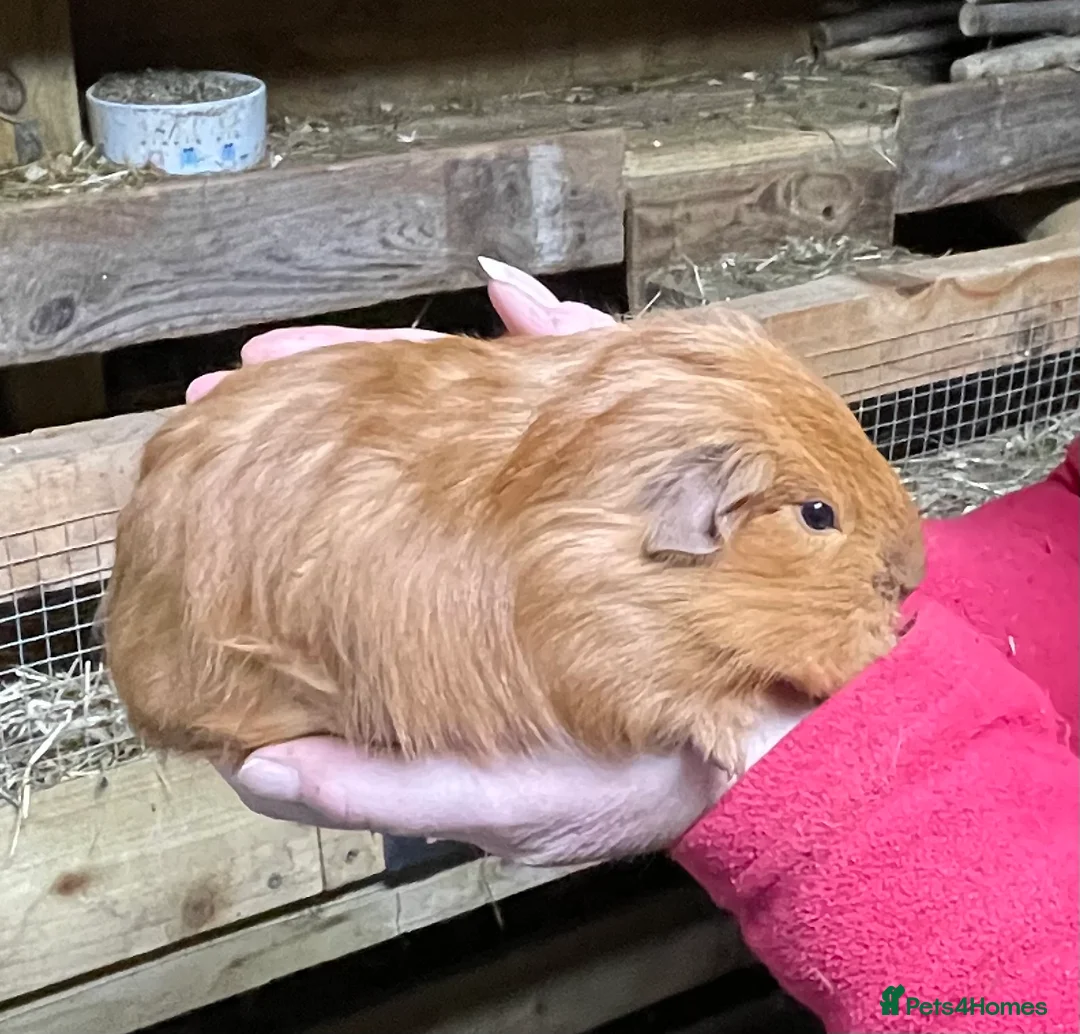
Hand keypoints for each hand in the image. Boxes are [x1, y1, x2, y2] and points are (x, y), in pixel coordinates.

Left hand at [188, 257, 811, 863]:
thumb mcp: (498, 808)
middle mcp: (497, 556)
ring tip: (354, 340)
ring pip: (480, 416)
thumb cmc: (633, 785)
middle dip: (325, 414)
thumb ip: (385, 793)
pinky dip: (558, 342)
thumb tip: (254, 767)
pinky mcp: (637, 479)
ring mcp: (567, 509)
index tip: (212, 463)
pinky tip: (519, 306)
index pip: (346, 539)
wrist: (775, 745)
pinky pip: (593, 394)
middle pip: (398, 464)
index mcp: (447, 626)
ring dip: (418, 367)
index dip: (279, 497)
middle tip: (252, 374)